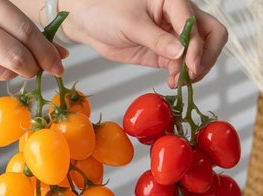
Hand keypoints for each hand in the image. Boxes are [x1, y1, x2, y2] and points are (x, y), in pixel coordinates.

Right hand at [0, 0, 67, 84]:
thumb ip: (23, 28)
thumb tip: (58, 54)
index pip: (24, 32)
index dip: (47, 53)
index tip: (59, 65)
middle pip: (14, 58)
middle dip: (33, 67)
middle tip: (35, 67)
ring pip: (0, 73)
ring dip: (12, 71)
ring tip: (3, 58)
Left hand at [59, 0, 227, 87]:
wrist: (91, 25)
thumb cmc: (108, 12)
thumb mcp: (131, 24)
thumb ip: (156, 39)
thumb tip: (180, 53)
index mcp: (173, 1)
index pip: (196, 23)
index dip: (196, 46)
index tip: (190, 66)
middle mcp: (178, 18)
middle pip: (211, 35)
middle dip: (205, 56)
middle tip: (191, 74)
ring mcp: (173, 37)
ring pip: (199, 52)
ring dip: (194, 69)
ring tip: (177, 81)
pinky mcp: (164, 53)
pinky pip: (181, 65)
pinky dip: (181, 75)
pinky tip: (172, 82)